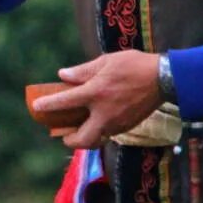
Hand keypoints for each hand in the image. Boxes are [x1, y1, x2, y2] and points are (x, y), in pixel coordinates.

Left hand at [31, 51, 163, 149]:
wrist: (165, 78)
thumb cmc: (134, 65)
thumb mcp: (106, 61)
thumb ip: (83, 71)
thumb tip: (63, 75)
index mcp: (96, 93)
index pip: (66, 102)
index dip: (49, 105)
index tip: (37, 107)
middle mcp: (105, 113)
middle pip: (82, 139)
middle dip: (69, 141)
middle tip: (64, 134)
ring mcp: (118, 122)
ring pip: (97, 139)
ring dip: (85, 138)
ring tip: (79, 128)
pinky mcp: (128, 126)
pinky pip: (109, 134)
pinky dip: (100, 131)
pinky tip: (98, 121)